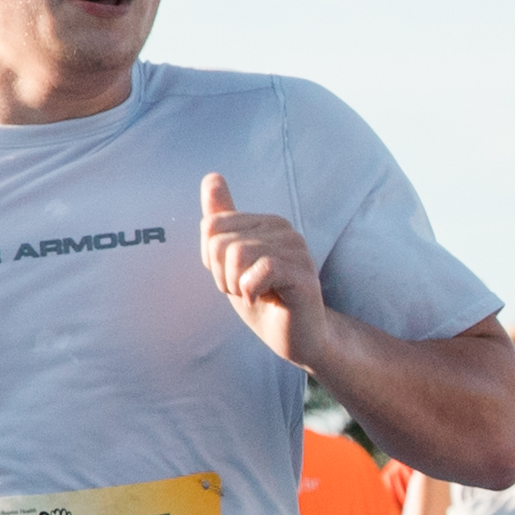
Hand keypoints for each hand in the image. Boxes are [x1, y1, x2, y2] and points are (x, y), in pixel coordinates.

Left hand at [198, 172, 327, 365]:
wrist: (296, 337)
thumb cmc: (264, 298)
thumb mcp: (232, 259)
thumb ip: (222, 218)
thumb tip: (212, 176)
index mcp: (266, 221)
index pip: (211, 226)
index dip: (212, 259)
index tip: (232, 276)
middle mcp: (283, 229)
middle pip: (220, 241)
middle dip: (222, 275)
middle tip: (245, 289)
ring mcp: (296, 249)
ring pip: (237, 254)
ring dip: (236, 285)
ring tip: (254, 294)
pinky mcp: (303, 273)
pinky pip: (260, 269)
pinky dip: (251, 291)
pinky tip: (265, 299)